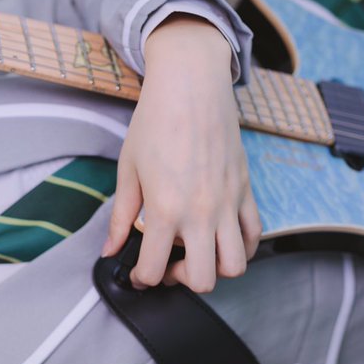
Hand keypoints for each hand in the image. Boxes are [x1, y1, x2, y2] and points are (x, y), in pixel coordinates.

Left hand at [105, 16, 261, 291]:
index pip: (153, 270)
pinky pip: (254, 235)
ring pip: (235, 266)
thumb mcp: (128, 170)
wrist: (191, 84)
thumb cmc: (154, 122)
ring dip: (215, 268)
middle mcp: (201, 213)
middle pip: (203, 280)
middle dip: (182, 280)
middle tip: (168, 263)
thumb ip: (120, 217)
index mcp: (165, 209)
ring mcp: (228, 204)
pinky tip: (221, 237)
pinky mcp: (246, 191)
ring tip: (197, 251)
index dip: (141, 278)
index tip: (138, 272)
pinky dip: (241, 247)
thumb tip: (110, 250)